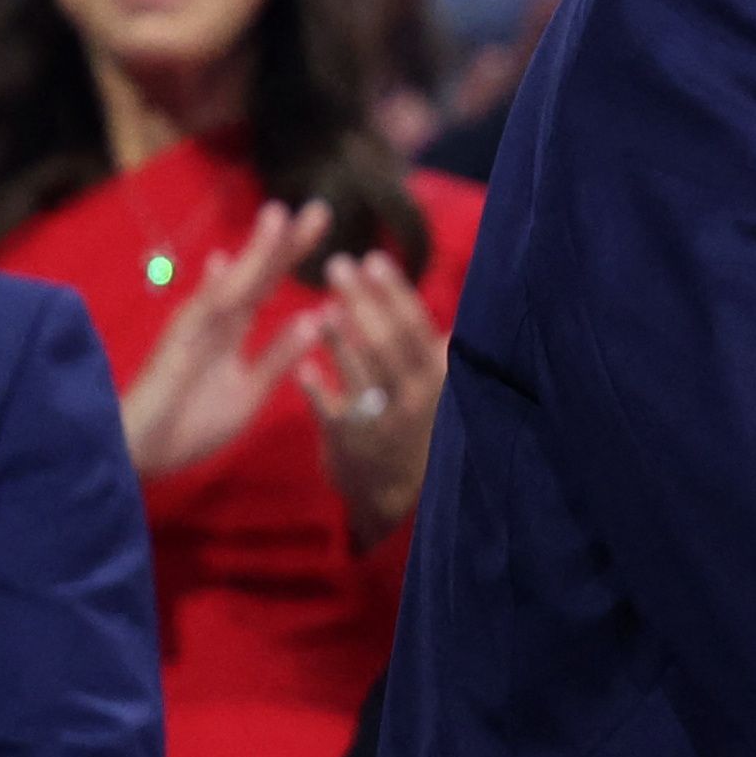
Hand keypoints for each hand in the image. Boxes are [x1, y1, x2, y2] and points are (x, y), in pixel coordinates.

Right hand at [119, 200, 330, 479]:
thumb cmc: (192, 420)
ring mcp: (192, 330)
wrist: (141, 453)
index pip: (269, 281)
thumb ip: (279, 353)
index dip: (294, 252)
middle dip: (284, 241)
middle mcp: (214, 318)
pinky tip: (227, 265)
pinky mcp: (173, 349)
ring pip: (229, 285)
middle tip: (319, 208)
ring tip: (278, 218)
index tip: (321, 219)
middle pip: (253, 273)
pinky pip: (197, 318)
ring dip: (253, 253)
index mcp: (235, 326)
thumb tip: (316, 316)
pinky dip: (213, 292)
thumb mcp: (252, 388)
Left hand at [296, 250, 449, 549]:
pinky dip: (319, 388)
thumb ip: (436, 358)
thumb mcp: (433, 394)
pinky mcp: (349, 440)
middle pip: (389, 343)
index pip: (416, 327)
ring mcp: (382, 420)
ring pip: (363, 374)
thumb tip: (452, 320)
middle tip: (338, 265)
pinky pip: (334, 411)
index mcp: (436, 379)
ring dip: (343, 340)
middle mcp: (413, 397)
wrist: (391, 496)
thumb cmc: (408, 431)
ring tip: (323, 306)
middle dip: (364, 302)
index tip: (374, 260)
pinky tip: (303, 366)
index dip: (394, 293)